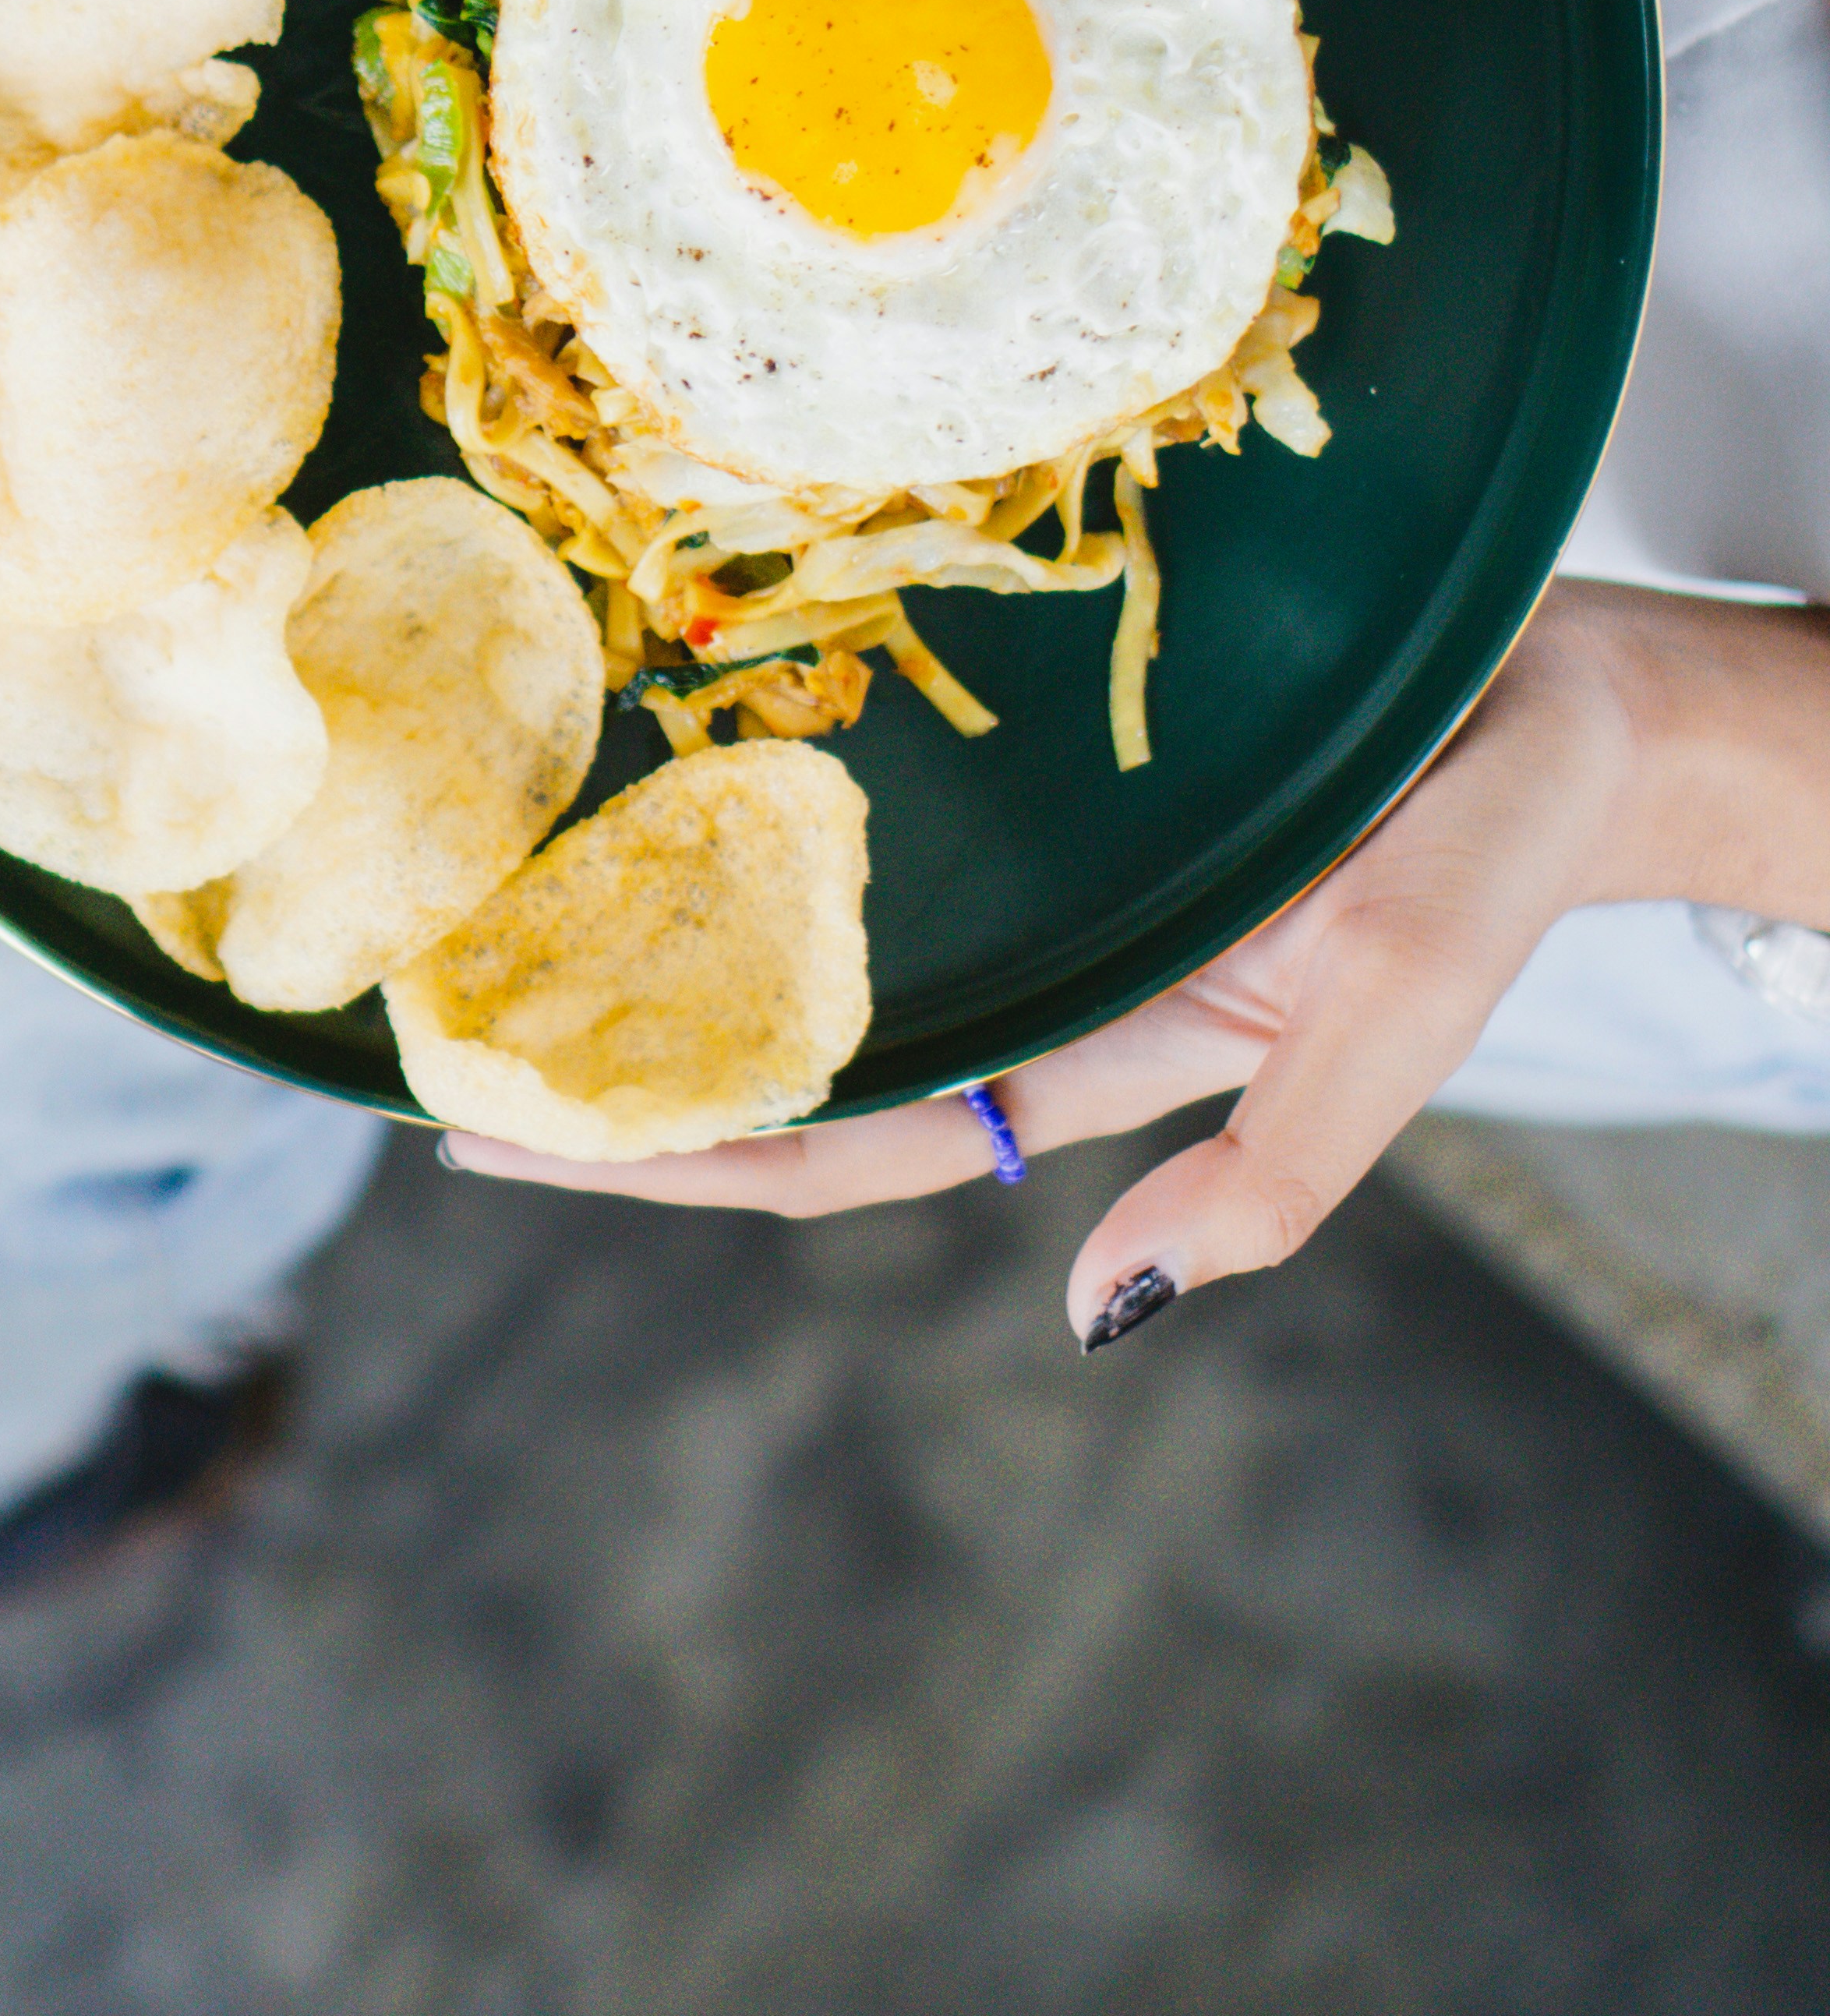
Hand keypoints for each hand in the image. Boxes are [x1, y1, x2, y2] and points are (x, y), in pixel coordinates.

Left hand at [443, 582, 1829, 1342]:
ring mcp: (1061, 851)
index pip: (851, 1128)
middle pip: (805, 1025)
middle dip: (635, 1044)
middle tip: (440, 1027)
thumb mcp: (1387, 1029)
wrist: (1576, 701)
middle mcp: (1055, 953)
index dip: (685, 1146)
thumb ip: (1266, 1178)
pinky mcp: (1074, 743)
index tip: (508, 1138)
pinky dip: (786, 786)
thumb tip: (1096, 1314)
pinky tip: (674, 745)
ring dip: (684, 914)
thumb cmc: (1489, 866)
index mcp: (1104, 1038)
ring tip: (513, 899)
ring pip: (831, 906)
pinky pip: (896, 780)